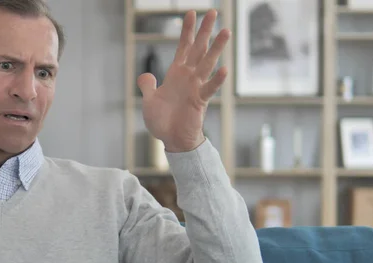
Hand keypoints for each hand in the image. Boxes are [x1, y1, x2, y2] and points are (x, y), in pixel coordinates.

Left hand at [137, 10, 229, 152]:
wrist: (171, 140)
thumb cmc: (162, 121)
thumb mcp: (149, 101)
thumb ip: (148, 86)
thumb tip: (146, 75)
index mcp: (176, 74)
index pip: (183, 47)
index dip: (186, 31)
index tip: (191, 12)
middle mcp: (188, 77)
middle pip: (199, 49)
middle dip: (205, 31)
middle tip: (214, 12)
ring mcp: (196, 88)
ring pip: (207, 63)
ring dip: (216, 48)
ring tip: (226, 32)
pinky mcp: (200, 101)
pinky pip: (209, 89)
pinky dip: (216, 80)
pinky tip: (225, 69)